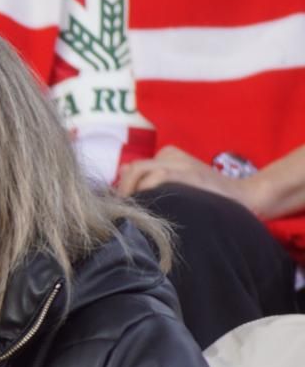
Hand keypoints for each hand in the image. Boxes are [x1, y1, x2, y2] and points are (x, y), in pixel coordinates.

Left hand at [118, 145, 258, 212]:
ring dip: (131, 191)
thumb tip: (121, 172)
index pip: (134, 168)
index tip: (125, 205)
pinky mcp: (188, 175)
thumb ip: (151, 175)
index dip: (125, 187)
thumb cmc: (209, 194)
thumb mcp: (178, 181)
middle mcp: (171, 157)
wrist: (244, 197)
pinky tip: (149, 208)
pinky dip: (147, 191)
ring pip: (139, 170)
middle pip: (133, 168)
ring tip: (134, 211)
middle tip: (124, 211)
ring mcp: (180, 164)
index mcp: (168, 155)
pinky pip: (157, 177)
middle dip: (124, 189)